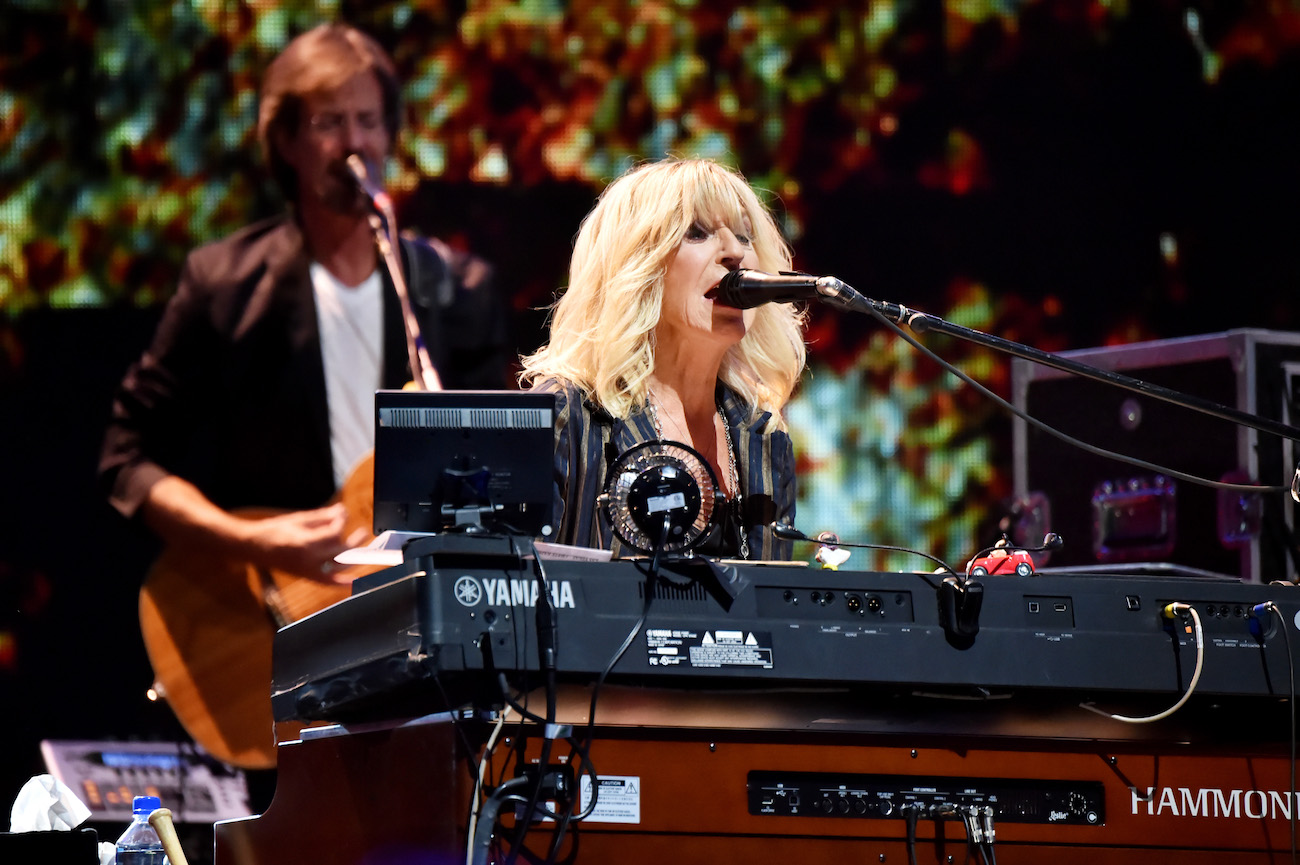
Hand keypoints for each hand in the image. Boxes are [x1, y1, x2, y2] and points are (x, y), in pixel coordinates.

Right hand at [241, 503, 368, 582]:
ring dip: (354, 557)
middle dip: (354, 540)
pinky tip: (356, 582)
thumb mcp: (298, 519)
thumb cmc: (274, 530)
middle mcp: (308, 559)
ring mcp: (307, 570)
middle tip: (364, 532)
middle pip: (339, 550)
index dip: (341, 522)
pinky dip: (342, 583)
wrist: (253, 548)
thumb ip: (322, 517)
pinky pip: (328, 582)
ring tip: (366, 549)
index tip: (342, 513)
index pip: (333, 533)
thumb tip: (342, 510)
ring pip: (338, 565)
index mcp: (305, 542)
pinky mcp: (306, 576)